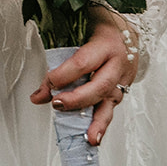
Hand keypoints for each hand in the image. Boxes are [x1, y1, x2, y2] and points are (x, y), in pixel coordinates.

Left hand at [29, 8, 135, 145]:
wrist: (128, 27)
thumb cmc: (99, 28)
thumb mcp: (78, 33)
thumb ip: (58, 61)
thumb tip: (38, 95)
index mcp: (105, 44)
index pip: (83, 62)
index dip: (64, 74)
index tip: (48, 84)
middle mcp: (118, 62)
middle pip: (100, 85)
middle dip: (78, 99)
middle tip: (58, 105)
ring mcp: (123, 78)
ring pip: (111, 101)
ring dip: (98, 122)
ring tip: (90, 138)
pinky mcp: (123, 88)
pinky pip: (112, 107)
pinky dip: (102, 122)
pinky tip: (94, 135)